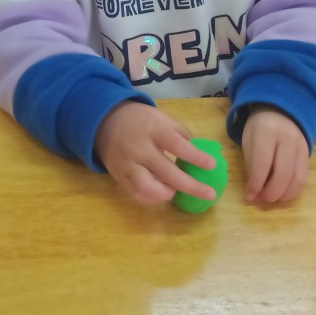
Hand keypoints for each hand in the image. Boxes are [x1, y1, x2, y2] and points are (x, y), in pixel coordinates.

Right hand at [94, 101, 216, 204]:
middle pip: (166, 172)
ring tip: (176, 190)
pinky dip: (153, 197)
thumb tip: (202, 153)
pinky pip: (137, 194)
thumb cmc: (140, 119)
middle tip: (209, 194)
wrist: (104, 122)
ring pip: (147, 188)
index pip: (176, 144)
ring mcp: (127, 165)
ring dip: (167, 193)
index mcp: (152, 130)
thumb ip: (181, 134)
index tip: (211, 165)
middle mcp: (139, 149)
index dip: (194, 156)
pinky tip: (162, 191)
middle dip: (190, 186)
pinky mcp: (119, 177)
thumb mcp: (161, 117)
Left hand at [242, 107, 308, 204]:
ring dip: (283, 195)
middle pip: (283, 174)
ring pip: (296, 179)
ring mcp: (301, 147)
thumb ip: (252, 165)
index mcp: (267, 132)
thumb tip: (254, 192)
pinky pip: (303, 178)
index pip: (263, 164)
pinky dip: (292, 191)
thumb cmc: (259, 128)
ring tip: (270, 199)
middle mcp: (288, 139)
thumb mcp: (249, 141)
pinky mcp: (308, 155)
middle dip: (270, 193)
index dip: (256, 184)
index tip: (249, 196)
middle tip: (260, 200)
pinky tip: (281, 194)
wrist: (282, 111)